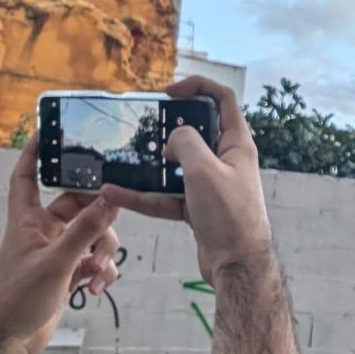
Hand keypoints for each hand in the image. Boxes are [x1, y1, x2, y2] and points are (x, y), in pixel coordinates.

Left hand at [0, 143, 122, 353]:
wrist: (6, 341)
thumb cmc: (16, 298)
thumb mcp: (56, 262)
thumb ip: (86, 229)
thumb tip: (112, 197)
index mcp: (28, 220)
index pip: (27, 176)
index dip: (35, 153)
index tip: (50, 131)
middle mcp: (43, 231)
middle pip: (79, 205)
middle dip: (100, 214)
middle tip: (116, 215)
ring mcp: (58, 253)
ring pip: (93, 235)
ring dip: (104, 251)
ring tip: (98, 270)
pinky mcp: (68, 274)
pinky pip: (95, 261)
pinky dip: (102, 272)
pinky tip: (98, 286)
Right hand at [100, 76, 272, 282]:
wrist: (237, 266)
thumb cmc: (229, 215)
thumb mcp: (204, 170)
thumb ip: (186, 143)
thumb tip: (173, 140)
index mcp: (236, 144)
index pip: (222, 100)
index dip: (197, 87)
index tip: (168, 92)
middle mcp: (226, 161)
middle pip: (195, 132)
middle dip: (167, 129)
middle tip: (142, 127)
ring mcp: (211, 185)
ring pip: (175, 168)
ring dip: (149, 166)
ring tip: (121, 160)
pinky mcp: (198, 208)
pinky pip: (166, 196)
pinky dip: (143, 196)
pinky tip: (116, 193)